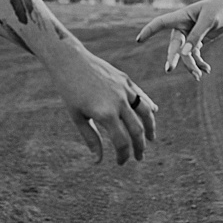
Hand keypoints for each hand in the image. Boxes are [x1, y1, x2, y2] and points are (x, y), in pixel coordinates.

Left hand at [43, 41, 157, 164]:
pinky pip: (141, 96)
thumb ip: (91, 138)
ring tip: (151, 139)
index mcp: (105, 114)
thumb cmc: (69, 91)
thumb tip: (98, 161)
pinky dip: (148, 106)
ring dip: (150, 127)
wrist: (69, 60)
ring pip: (145, 112)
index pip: (122, 142)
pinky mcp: (125, 80)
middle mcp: (119, 102)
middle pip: (137, 130)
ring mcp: (124, 89)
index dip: (123, 155)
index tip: (120, 162)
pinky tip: (152, 112)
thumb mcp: (77, 117)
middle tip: (139, 158)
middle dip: (139, 147)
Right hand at [135, 0, 222, 78]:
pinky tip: (206, 70)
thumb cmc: (219, 8)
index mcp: (181, 17)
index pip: (160, 23)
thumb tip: (184, 54)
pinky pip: (195, 55)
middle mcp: (182, 27)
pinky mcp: (199, 41)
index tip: (139, 40)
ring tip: (198, 76)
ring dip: (191, 65)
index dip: (149, 31)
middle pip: (174, 45)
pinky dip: (200, 63)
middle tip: (169, 69)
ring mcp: (190, 35)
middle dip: (172, 57)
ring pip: (185, 54)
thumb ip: (196, 37)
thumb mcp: (209, 21)